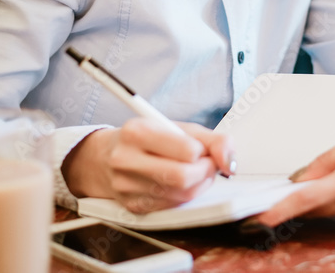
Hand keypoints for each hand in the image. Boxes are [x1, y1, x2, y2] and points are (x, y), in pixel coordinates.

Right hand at [62, 119, 234, 213]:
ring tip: (196, 172)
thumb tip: (230, 162)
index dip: (205, 153)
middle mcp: (127, 160)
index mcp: (138, 132)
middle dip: (206, 173)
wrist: (104, 158)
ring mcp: (127, 186)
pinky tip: (182, 184)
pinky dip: (185, 196)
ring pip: (180, 196)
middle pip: (183, 178)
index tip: (205, 150)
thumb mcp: (177, 127)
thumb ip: (212, 139)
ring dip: (199, 185)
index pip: (187, 151)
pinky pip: (171, 207)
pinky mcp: (132, 206)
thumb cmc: (146, 139)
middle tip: (208, 165)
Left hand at [256, 130, 334, 228]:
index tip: (258, 217)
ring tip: (334, 177)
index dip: (281, 209)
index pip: (309, 197)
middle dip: (295, 201)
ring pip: (331, 212)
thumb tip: (301, 177)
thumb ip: (329, 158)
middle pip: (315, 208)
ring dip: (321, 199)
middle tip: (277, 191)